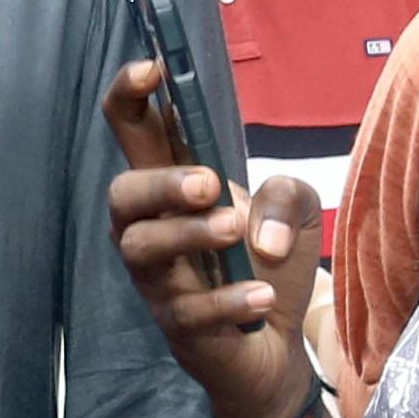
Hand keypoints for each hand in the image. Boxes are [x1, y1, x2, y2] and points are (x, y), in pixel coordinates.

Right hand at [99, 63, 322, 417]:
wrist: (274, 348)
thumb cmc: (268, 264)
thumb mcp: (297, 211)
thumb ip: (287, 192)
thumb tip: (256, 228)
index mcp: (171, 186)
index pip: (131, 130)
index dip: (130, 95)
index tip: (151, 69)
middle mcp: (151, 229)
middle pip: (121, 195)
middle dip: (158, 183)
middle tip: (207, 183)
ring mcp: (159, 281)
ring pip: (140, 249)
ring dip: (186, 235)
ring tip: (234, 233)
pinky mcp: (179, 327)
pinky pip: (188, 312)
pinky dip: (228, 302)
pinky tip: (262, 297)